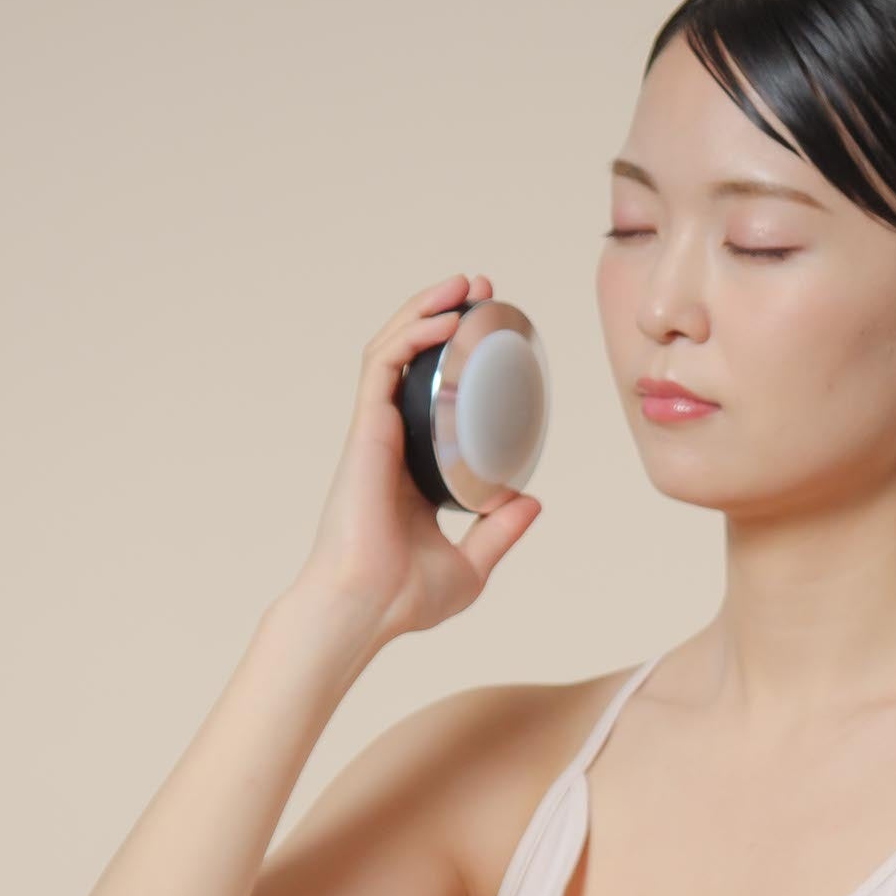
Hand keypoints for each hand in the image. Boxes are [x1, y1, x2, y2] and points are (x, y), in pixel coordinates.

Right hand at [293, 271, 542, 646]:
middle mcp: (387, 442)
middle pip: (410, 361)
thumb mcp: (470, 563)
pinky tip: (441, 321)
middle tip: (481, 292)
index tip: (491, 338)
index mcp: (409, 467)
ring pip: (392, 352)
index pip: (430, 397)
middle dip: (441, 318)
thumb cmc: (404, 597)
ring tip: (463, 286)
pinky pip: (382, 368)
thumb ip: (498, 531)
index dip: (456, 360)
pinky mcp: (364, 431)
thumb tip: (532, 501)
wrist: (366, 609)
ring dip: (425, 312)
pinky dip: (410, 337)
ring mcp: (372, 433)